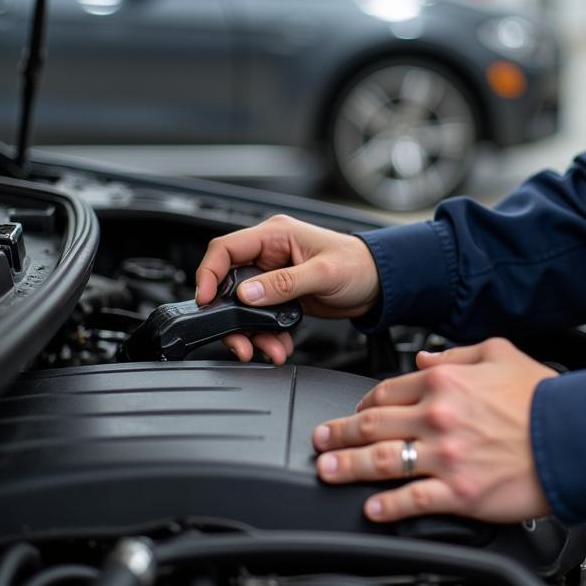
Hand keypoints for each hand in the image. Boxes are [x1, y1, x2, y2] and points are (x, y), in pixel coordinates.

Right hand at [195, 214, 380, 363]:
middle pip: (229, 284)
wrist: (379, 284)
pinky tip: (279, 346)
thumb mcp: (324, 273)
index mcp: (275, 234)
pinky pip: (260, 318)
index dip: (208, 273)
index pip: (226, 248)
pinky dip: (266, 336)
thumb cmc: (359, 265)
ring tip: (269, 350)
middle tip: (241, 342)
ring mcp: (273, 276)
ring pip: (243, 307)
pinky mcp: (280, 296)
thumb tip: (247, 294)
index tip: (205, 300)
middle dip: (232, 317)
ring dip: (251, 332)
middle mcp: (269, 253)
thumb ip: (284, 283)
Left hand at [312, 337, 558, 522]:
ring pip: (382, 460)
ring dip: (348, 466)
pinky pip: (412, 500)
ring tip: (327, 470)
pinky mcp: (460, 493)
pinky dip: (386, 506)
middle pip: (373, 424)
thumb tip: (424, 362)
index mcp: (446, 383)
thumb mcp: (500, 352)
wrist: (574, 434)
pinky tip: (371, 508)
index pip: (388, 390)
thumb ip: (456, 354)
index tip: (355, 410)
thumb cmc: (543, 396)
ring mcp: (447, 457)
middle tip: (320, 441)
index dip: (364, 401)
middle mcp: (439, 417)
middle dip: (339, 434)